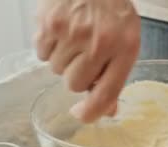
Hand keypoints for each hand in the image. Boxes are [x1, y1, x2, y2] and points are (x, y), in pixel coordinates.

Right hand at [34, 0, 140, 121]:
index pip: (105, 94)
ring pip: (55, 70)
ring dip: (62, 60)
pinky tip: (60, 32)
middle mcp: (99, 43)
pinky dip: (48, 47)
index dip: (91, 112)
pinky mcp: (49, 23)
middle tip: (83, 56)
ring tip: (73, 39)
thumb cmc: (112, 10)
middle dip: (76, 75)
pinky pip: (41, 53)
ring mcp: (72, 33)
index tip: (81, 114)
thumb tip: (108, 110)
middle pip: (74, 85)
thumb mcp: (126, 41)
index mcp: (124, 49)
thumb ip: (116, 76)